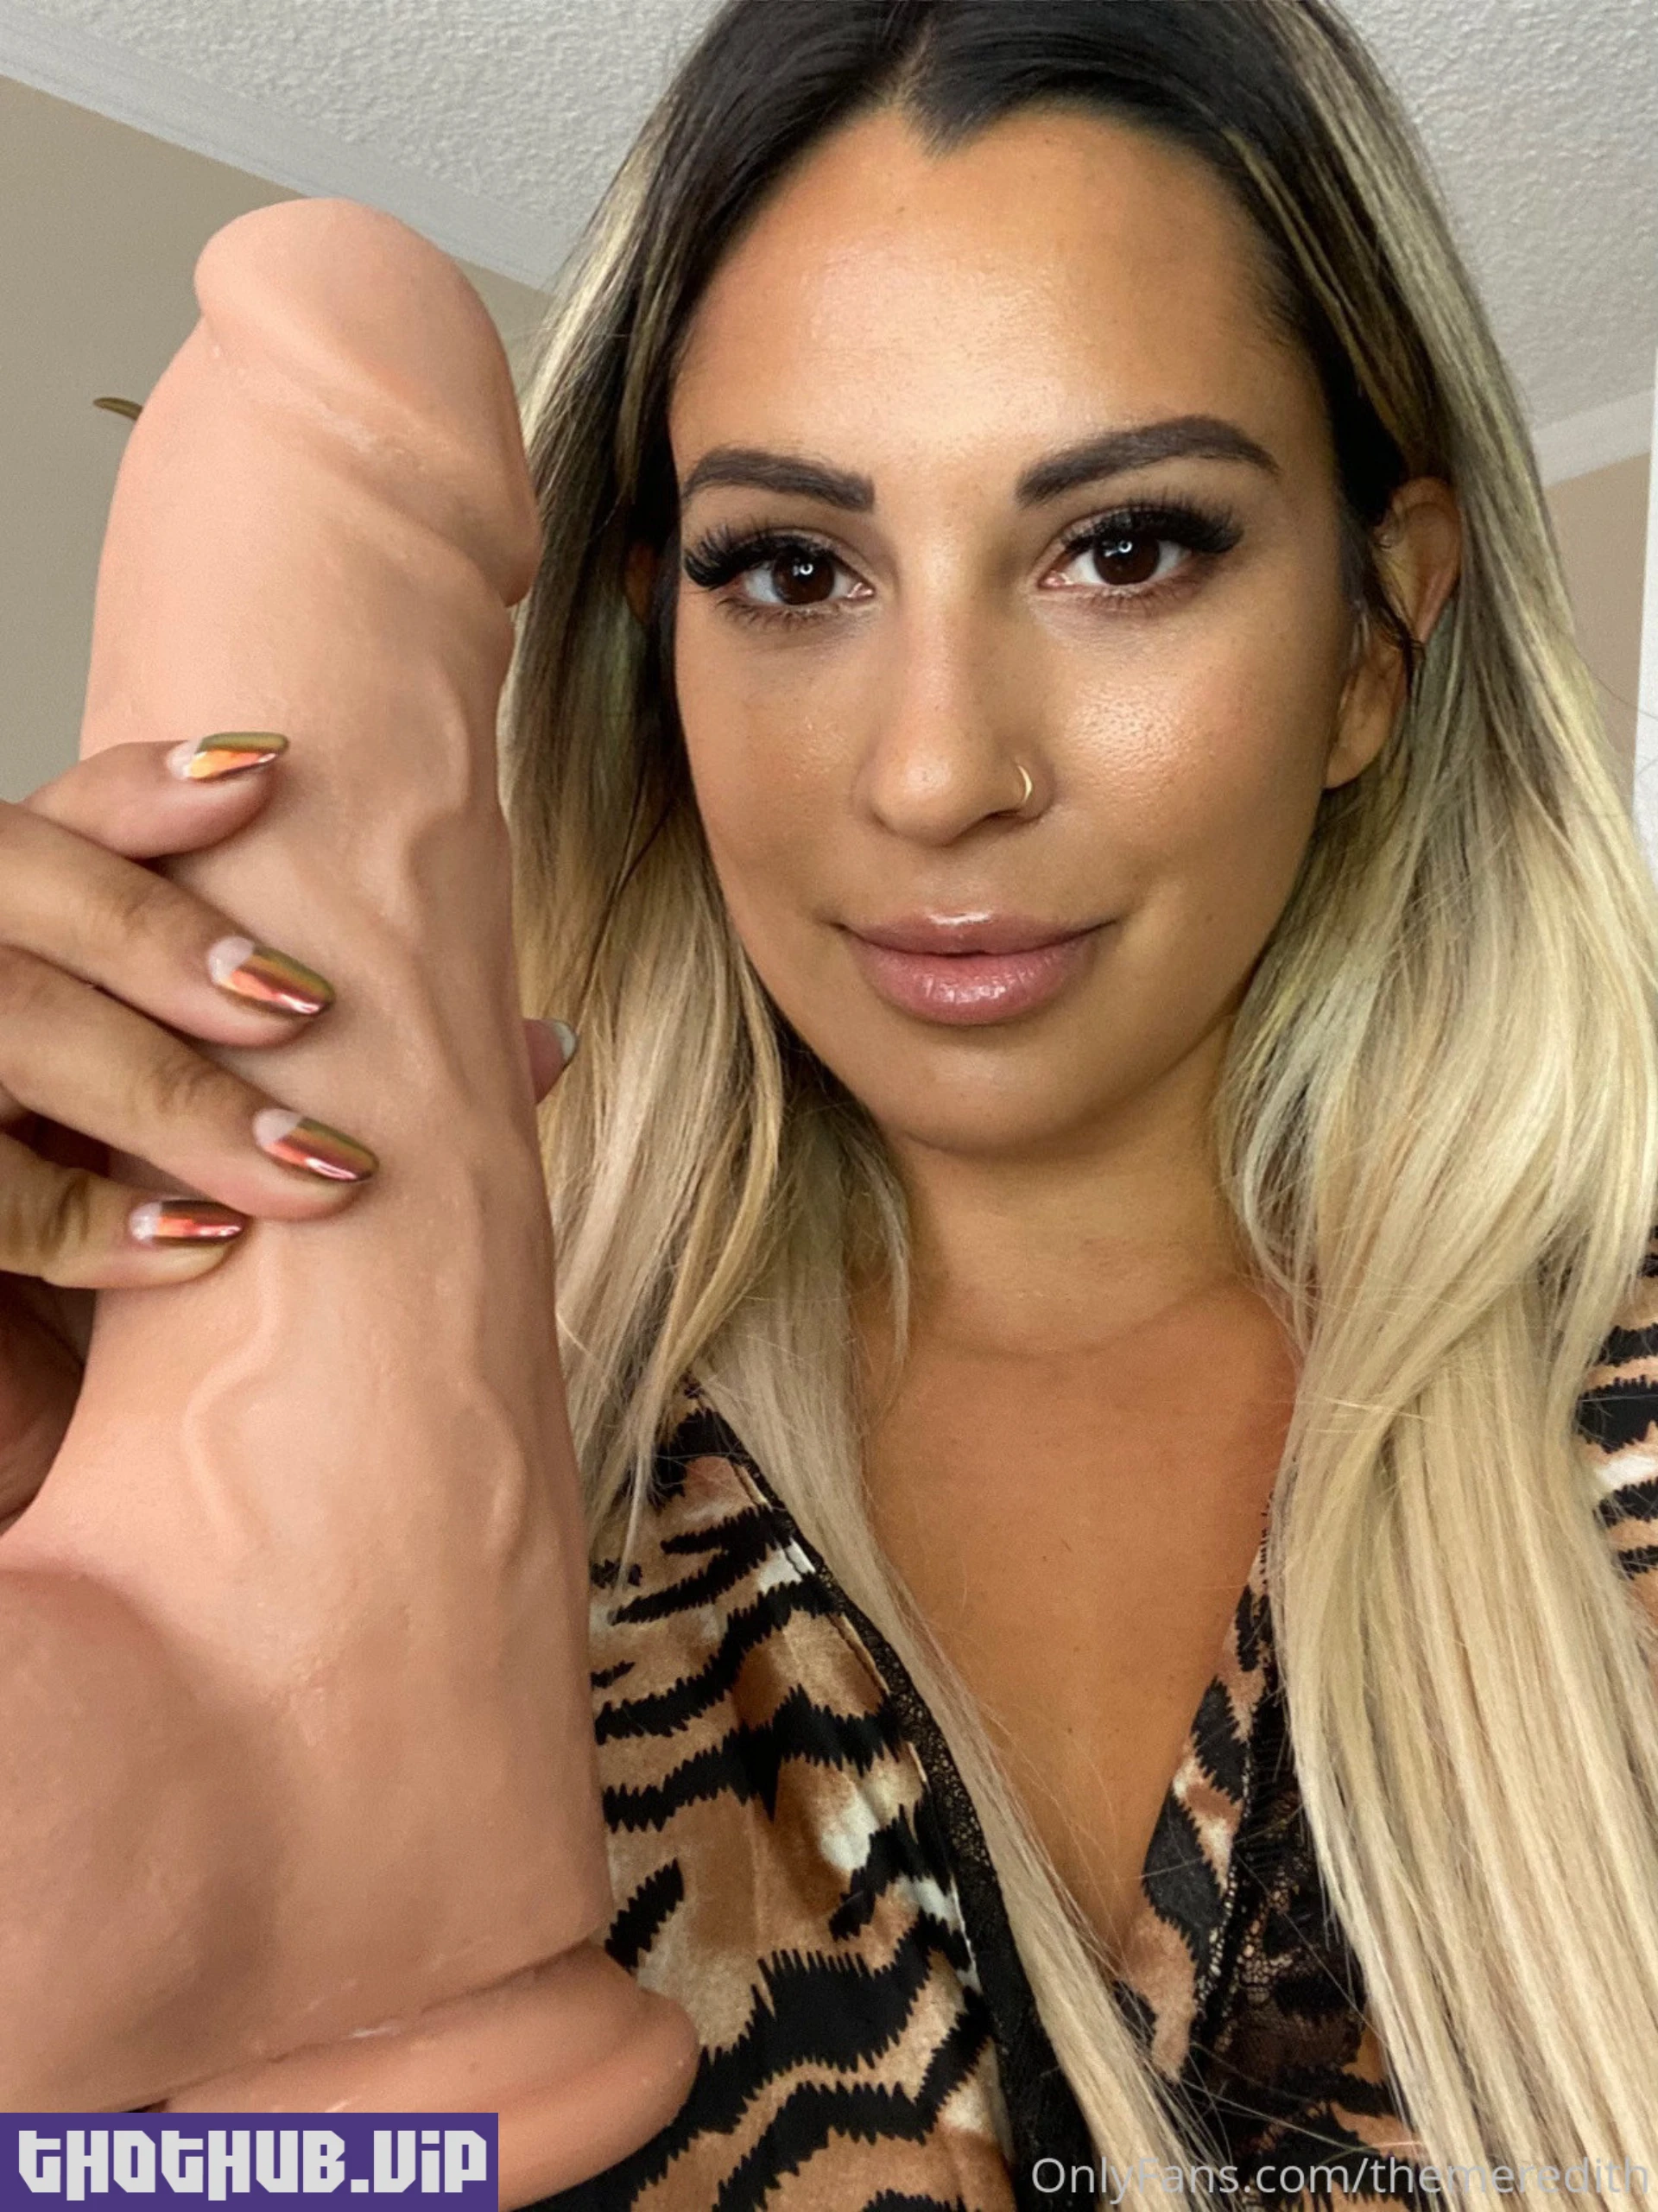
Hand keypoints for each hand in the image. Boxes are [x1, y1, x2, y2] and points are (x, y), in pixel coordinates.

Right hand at [0, 732, 575, 1521]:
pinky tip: (199, 1251)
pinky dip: (90, 1221)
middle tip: (303, 1003)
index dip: (141, 787)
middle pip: (17, 894)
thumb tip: (540, 1047)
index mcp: (15, 948)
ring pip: (8, 1024)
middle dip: (161, 938)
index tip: (268, 770)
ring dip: (164, 1090)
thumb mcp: (230, 1146)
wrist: (17, 1420)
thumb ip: (345, 1078)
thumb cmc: (128, 1257)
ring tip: (307, 1165)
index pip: (55, 825)